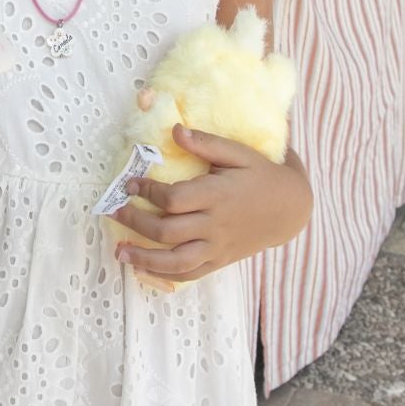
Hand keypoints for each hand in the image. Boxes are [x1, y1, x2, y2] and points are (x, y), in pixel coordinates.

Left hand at [107, 125, 311, 286]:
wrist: (289, 208)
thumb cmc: (260, 175)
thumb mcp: (238, 152)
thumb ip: (206, 142)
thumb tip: (175, 130)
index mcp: (217, 195)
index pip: (174, 199)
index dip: (147, 193)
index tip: (130, 185)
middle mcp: (215, 225)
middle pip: (167, 231)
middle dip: (135, 223)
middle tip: (115, 212)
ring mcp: (218, 247)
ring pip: (176, 261)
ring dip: (144, 259)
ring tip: (120, 253)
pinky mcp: (220, 260)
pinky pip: (189, 274)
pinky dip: (164, 275)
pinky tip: (143, 270)